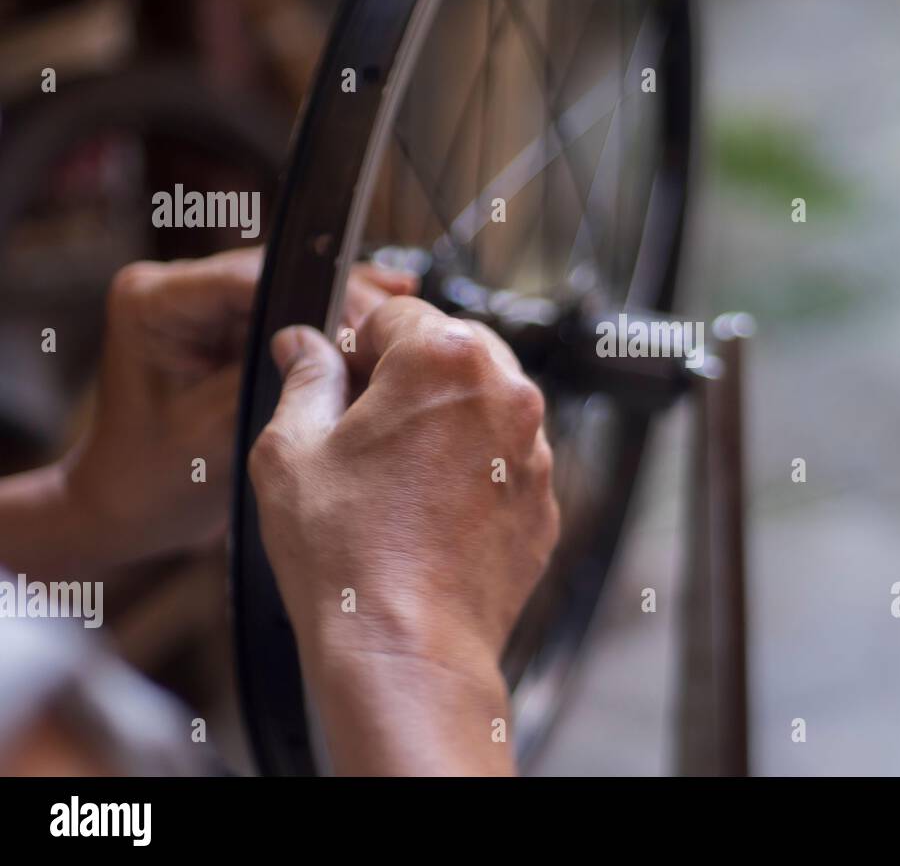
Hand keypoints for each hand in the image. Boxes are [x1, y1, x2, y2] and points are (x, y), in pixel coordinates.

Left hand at [58, 248, 413, 565]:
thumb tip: (346, 342)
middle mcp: (177, 288)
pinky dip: (331, 318)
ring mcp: (203, 302)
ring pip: (291, 287)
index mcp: (154, 302)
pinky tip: (381, 309)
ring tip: (399, 317)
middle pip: (277, 275)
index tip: (370, 324)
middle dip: (340, 297)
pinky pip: (290, 309)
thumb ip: (277, 377)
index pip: (250, 278)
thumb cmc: (155, 479)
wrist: (130, 507)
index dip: (317, 294)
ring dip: (342, 305)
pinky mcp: (229, 322)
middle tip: (398, 323)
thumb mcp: (219, 428)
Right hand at [248, 297, 559, 774]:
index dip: (357, 345)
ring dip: (443, 425)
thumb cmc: (347, 555)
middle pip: (452, 353)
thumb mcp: (291, 450)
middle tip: (362, 432)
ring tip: (392, 482)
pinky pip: (504, 463)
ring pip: (483, 408)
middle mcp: (506, 394)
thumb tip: (304, 345)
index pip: (397, 313)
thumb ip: (305, 379)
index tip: (340, 379)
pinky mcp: (543, 502)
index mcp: (445, 360)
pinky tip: (427, 514)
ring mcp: (533, 452)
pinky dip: (472, 474)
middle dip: (408, 378)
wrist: (406, 649)